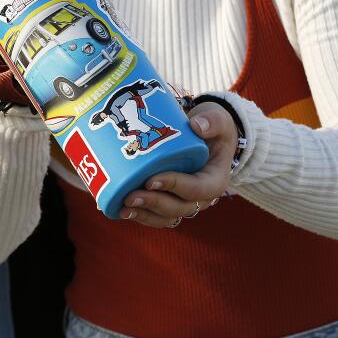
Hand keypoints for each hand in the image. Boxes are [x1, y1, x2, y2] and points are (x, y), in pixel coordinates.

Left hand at [119, 102, 237, 227]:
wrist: (204, 134)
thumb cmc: (212, 127)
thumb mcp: (218, 120)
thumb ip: (212, 121)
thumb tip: (197, 126)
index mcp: (215, 180)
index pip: (197, 189)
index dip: (174, 186)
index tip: (151, 180)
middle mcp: (201, 198)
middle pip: (179, 208)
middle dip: (153, 204)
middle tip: (130, 196)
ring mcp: (185, 202)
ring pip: (166, 217)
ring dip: (144, 215)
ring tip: (123, 208)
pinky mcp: (170, 202)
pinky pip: (156, 216)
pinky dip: (140, 215)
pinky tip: (119, 210)